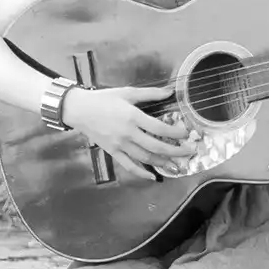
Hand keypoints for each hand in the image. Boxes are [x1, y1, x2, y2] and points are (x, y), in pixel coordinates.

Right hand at [61, 85, 196, 180]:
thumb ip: (150, 93)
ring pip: (145, 159)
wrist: (79, 110)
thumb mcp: (127, 92)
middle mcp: (128, 134)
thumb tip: (171, 91)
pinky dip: (142, 173)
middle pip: (156, 147)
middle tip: (189, 153)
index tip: (187, 134)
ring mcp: (120, 145)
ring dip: (163, 164)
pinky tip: (153, 177)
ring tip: (177, 166)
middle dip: (175, 152)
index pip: (160, 129)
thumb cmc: (103, 99)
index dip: (176, 133)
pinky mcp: (113, 152)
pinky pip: (129, 166)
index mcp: (133, 117)